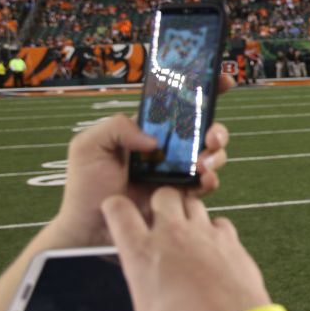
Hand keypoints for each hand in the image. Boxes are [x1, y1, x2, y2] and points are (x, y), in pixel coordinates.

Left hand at [49, 74, 233, 245]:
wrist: (92, 229)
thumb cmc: (86, 187)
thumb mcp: (88, 145)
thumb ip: (116, 127)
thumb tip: (153, 139)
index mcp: (146, 129)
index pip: (176, 103)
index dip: (201, 89)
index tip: (223, 81)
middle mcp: (166, 147)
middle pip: (204, 128)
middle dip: (217, 127)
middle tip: (211, 137)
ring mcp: (177, 170)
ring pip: (212, 154)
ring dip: (217, 154)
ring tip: (203, 163)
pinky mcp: (183, 194)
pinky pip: (207, 183)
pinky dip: (211, 179)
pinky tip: (202, 180)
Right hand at [103, 188, 270, 310]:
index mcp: (140, 251)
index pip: (118, 209)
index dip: (114, 208)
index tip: (118, 216)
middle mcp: (172, 234)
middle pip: (162, 193)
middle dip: (158, 202)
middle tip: (159, 221)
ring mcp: (204, 234)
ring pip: (193, 202)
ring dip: (187, 214)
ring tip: (186, 235)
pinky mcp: (231, 241)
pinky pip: (221, 223)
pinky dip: (215, 231)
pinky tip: (213, 249)